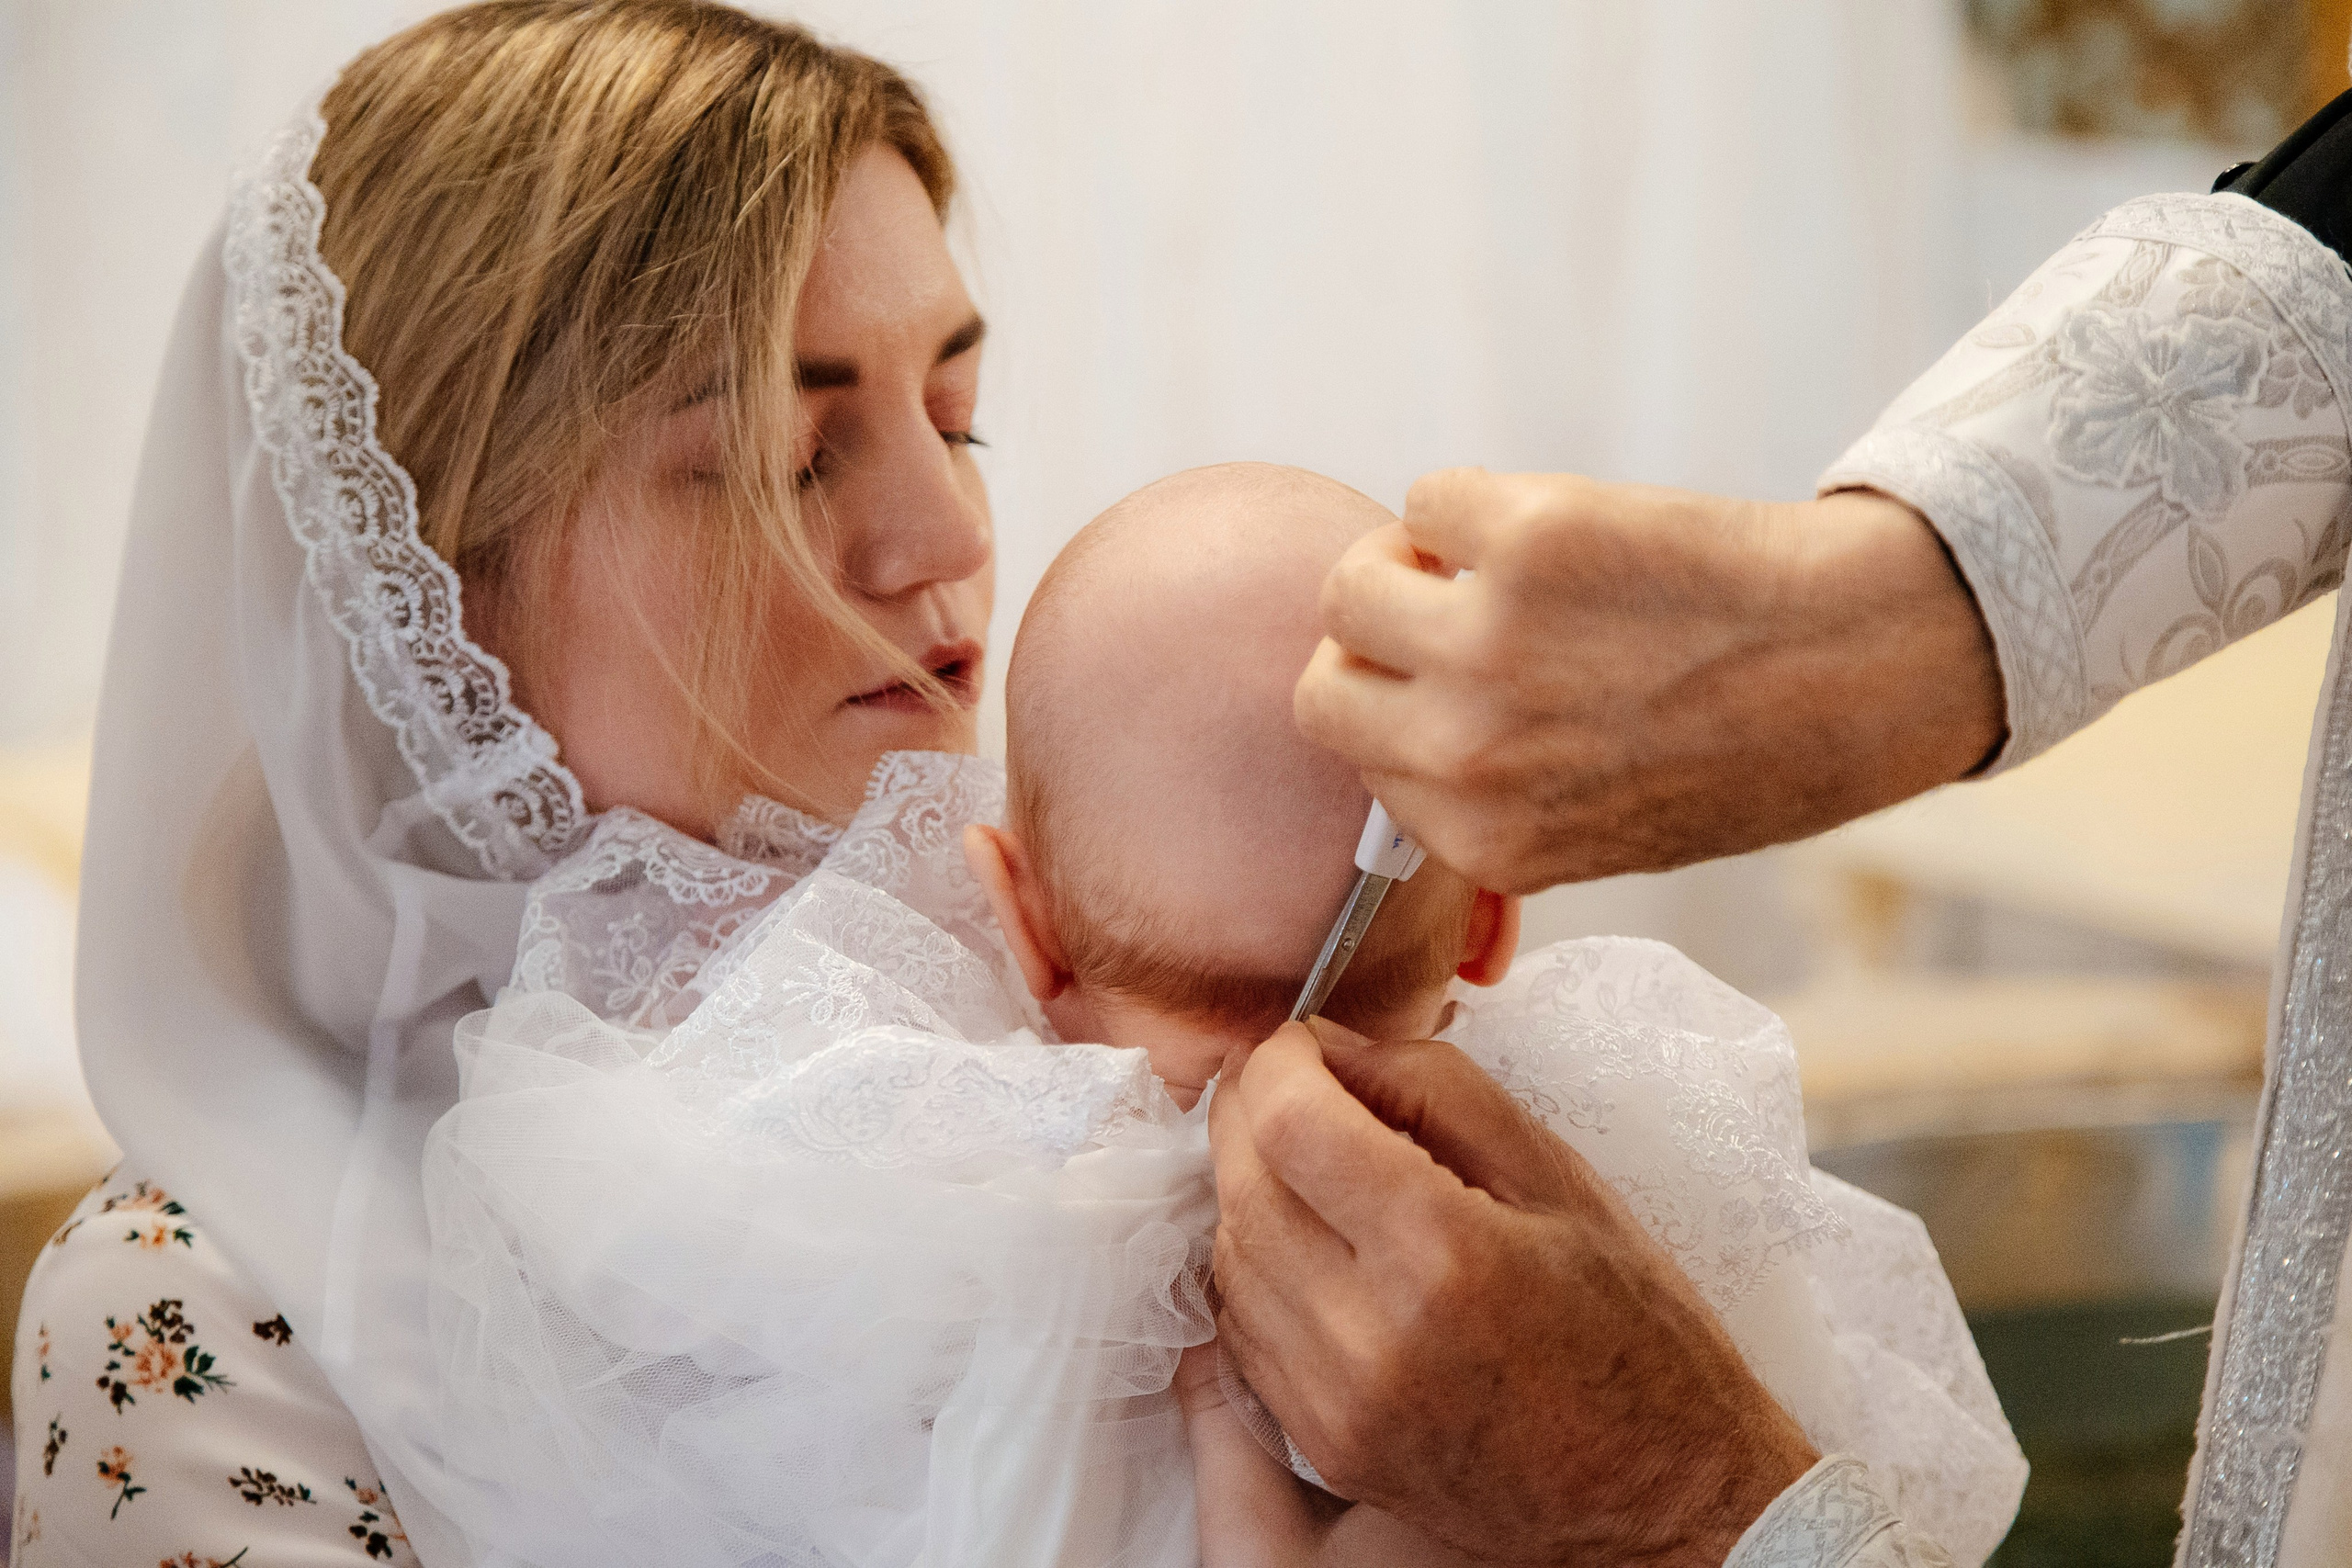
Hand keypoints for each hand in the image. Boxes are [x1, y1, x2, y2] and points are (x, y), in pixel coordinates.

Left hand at [1208, 1019, 1817, 1566]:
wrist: (1662, 1498)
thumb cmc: (1634, 1329)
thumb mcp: (1560, 1176)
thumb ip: (1438, 1089)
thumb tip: (1331, 1047)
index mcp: (1446, 1253)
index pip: (1290, 1124)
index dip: (1277, 1062)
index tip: (1301, 1042)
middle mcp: (1372, 1337)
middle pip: (1242, 1185)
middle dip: (1249, 1112)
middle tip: (1289, 1082)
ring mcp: (1339, 1404)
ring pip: (1231, 1256)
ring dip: (1249, 1187)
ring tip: (1308, 1159)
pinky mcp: (1327, 1445)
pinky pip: (1245, 1329)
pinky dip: (1258, 1266)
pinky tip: (1313, 1241)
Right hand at [1293, 469, 2002, 893]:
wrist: (1863, 663)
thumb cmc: (1738, 748)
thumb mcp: (1604, 841)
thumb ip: (1508, 862)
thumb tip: (1475, 964)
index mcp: (1476, 836)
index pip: (1350, 753)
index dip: (1401, 703)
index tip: (1454, 682)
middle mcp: (1467, 751)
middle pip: (1325, 677)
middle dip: (1378, 640)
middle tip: (1451, 613)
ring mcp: (1488, 643)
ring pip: (1354, 580)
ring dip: (1412, 559)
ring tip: (1496, 564)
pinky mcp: (1527, 542)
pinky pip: (1434, 496)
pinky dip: (1480, 499)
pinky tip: (1559, 529)